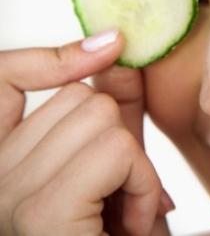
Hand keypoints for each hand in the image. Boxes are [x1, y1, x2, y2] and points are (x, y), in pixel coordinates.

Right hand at [0, 30, 170, 234]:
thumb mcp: (117, 171)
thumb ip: (113, 117)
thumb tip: (117, 56)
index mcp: (3, 164)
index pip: (3, 78)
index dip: (55, 56)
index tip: (112, 45)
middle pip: (78, 98)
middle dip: (120, 142)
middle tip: (119, 196)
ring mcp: (6, 195)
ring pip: (100, 117)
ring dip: (135, 167)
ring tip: (123, 213)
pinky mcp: (39, 213)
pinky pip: (113, 151)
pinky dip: (141, 184)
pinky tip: (130, 223)